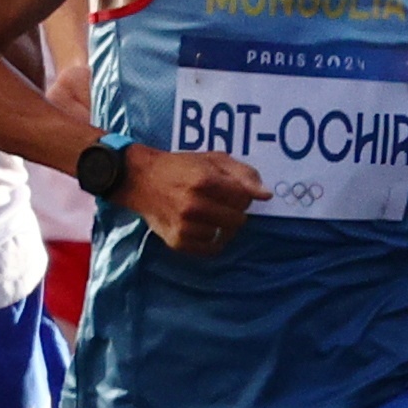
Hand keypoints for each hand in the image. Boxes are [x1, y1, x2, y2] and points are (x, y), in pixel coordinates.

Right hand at [122, 146, 267, 255]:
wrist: (141, 179)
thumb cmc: (180, 167)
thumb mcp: (212, 160)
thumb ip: (243, 174)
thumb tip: (266, 195)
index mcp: (204, 181)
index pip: (244, 198)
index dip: (243, 195)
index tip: (232, 191)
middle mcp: (194, 205)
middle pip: (238, 219)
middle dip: (234, 211)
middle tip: (220, 202)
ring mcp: (184, 226)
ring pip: (225, 234)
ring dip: (222, 225)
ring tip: (209, 212)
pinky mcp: (178, 241)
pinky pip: (210, 248)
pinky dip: (211, 238)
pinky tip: (203, 225)